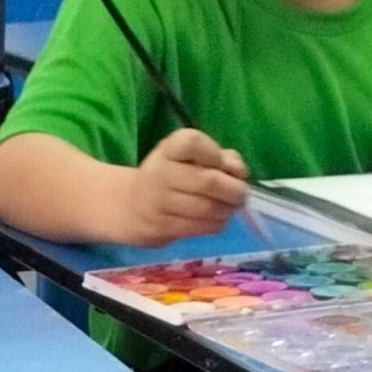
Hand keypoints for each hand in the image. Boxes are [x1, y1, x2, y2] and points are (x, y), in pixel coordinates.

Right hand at [122, 128, 247, 244]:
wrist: (131, 206)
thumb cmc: (171, 175)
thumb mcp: (192, 157)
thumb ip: (220, 157)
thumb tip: (239, 173)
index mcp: (168, 149)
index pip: (193, 143)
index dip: (216, 155)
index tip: (223, 164)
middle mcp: (160, 174)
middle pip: (208, 181)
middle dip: (234, 190)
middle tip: (240, 195)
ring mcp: (159, 203)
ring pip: (207, 208)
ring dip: (227, 210)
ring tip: (229, 208)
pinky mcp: (162, 228)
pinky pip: (200, 227)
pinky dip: (216, 224)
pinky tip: (216, 220)